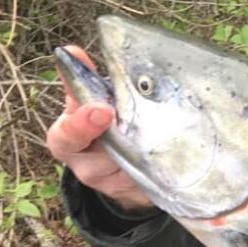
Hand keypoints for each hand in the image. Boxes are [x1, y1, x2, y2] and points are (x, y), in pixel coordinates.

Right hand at [46, 45, 154, 211]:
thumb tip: (71, 51)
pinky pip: (156, 184)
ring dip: (150, 154)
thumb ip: (83, 81)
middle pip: (101, 161)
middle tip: (137, 125)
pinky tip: (182, 156)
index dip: (82, 125)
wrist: (121, 167)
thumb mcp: (90, 102)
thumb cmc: (103, 124)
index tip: (102, 110)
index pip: (66, 136)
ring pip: (134, 171)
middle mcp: (87, 168)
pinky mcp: (140, 195)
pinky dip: (169, 171)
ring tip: (167, 136)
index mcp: (68, 141)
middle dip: (123, 143)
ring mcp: (115, 186)